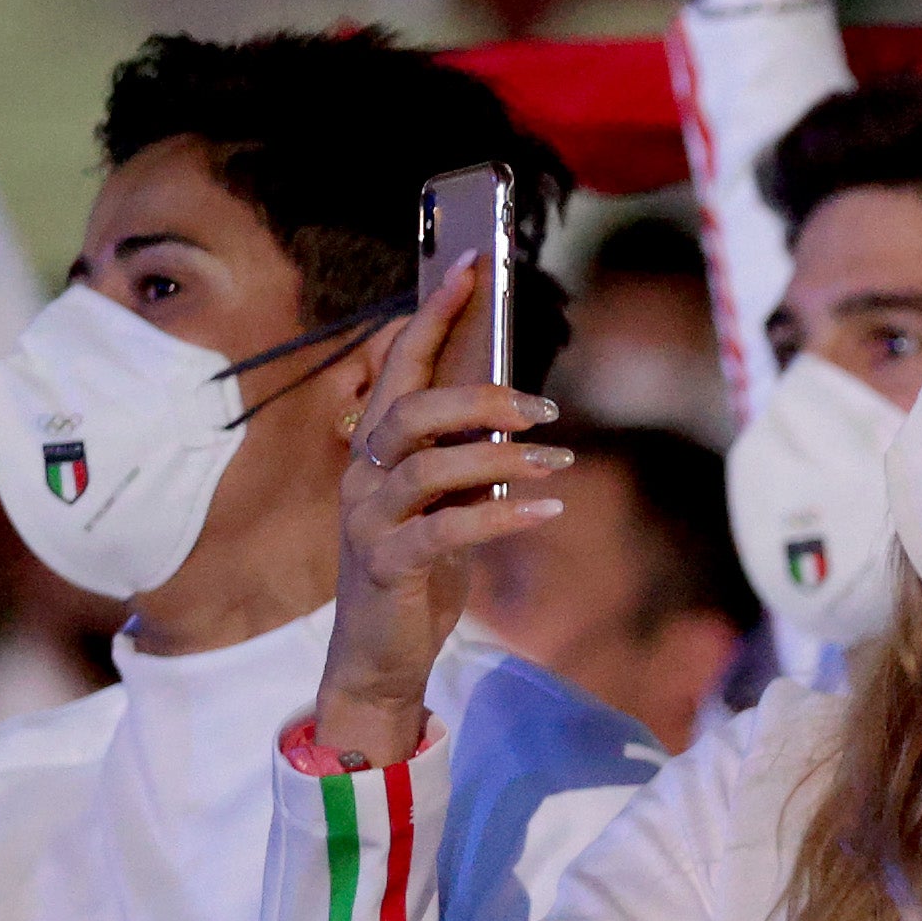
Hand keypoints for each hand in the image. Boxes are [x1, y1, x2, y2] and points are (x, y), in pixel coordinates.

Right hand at [311, 257, 567, 764]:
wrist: (379, 656)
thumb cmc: (419, 571)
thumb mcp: (445, 504)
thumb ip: (465, 458)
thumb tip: (515, 410)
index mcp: (375, 449)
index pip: (398, 365)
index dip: (433, 313)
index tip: (472, 264)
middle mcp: (362, 474)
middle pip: (410, 408)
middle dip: (479, 395)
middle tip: (545, 406)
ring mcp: (368, 518)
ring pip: (427, 464)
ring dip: (501, 456)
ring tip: (558, 461)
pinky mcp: (387, 564)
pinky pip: (446, 529)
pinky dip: (501, 514)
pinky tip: (547, 511)